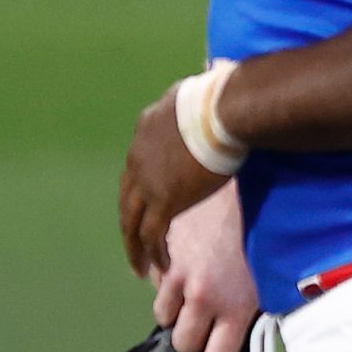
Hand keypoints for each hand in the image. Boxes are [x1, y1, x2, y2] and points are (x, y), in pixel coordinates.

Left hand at [119, 88, 230, 279]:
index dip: (140, 188)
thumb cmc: (221, 97)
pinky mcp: (165, 201)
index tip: (147, 203)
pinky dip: (155, 254)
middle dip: (129, 224)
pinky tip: (163, 267)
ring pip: (133, 223)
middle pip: (126, 199)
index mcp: (145, 131)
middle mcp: (138, 159)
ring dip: (135, 248)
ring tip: (140, 268)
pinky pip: (153, 235)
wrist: (224, 111)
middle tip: (134, 244)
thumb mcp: (196, 93)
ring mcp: (149, 182)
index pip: (136, 165)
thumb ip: (191, 101)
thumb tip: (208, 83)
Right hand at [151, 181, 256, 351]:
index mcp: (237, 307)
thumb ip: (253, 302)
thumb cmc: (271, 227)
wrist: (246, 182)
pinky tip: (181, 268)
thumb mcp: (271, 272)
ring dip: (174, 312)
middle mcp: (205, 298)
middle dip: (190, 342)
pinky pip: (157, 279)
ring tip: (189, 298)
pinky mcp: (167, 253)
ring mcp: (182, 275)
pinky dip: (166, 280)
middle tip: (198, 333)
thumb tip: (244, 325)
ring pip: (163, 314)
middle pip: (183, 343)